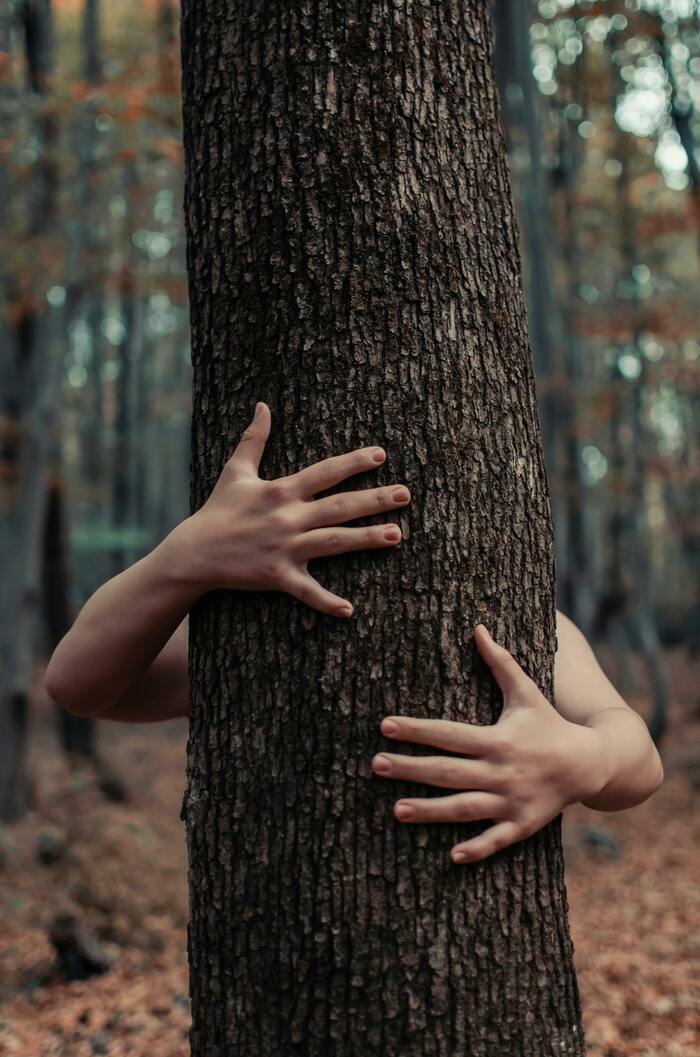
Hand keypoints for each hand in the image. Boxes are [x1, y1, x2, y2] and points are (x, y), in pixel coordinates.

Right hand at [168, 401, 410, 615]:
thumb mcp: (236, 471)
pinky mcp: (277, 577)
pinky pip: (306, 591)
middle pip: (339, 506)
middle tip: (405, 494)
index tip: (381, 455)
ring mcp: (284, 548)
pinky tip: (350, 610)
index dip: (353, 463)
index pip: (324, 473)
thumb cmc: (217, 510)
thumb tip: (262, 405)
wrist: (194, 553)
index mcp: (280, 491)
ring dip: (366, 539)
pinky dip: (326, 602)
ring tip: (397, 535)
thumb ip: (254, 439)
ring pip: (333, 543)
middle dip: (374, 500)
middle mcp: (287, 518)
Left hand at [372, 624, 608, 863]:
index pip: (449, 734)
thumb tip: (478, 628)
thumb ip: (500, 662)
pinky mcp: (522, 825)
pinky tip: (451, 856)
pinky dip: (477, 849)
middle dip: (411, 769)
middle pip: (448, 771)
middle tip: (375, 765)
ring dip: (430, 811)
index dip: (416, 729)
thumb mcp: (526, 693)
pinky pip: (496, 840)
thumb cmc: (549, 725)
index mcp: (498, 739)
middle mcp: (501, 771)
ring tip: (396, 810)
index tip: (385, 725)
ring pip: (464, 808)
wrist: (591, 763)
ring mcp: (512, 801)